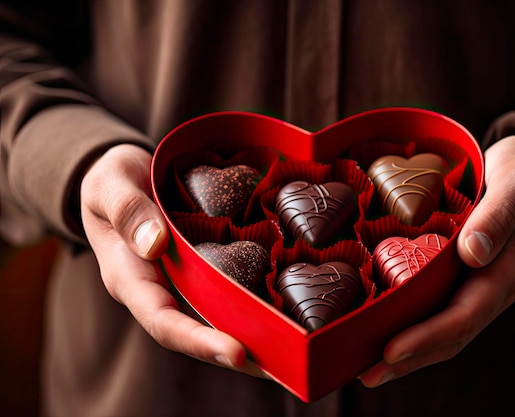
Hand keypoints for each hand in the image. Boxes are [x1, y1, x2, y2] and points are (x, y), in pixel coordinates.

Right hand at [80, 144, 266, 377]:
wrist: (122, 178)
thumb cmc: (112, 179)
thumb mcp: (110, 183)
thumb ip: (126, 209)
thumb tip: (155, 244)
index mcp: (129, 277)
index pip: (162, 320)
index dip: (198, 340)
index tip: (236, 352)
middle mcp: (157, 289)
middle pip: (195, 331)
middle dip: (235, 353)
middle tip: (280, 367)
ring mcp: (179, 282)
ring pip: (214, 316)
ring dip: (250, 336)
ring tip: (290, 353)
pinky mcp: (198, 269)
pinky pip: (224, 290)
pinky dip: (251, 303)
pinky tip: (282, 311)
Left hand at [359, 135, 514, 386]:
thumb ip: (499, 214)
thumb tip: (473, 254)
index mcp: (506, 270)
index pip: (465, 315)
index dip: (428, 336)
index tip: (391, 350)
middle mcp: (491, 287)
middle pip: (450, 335)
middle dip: (409, 359)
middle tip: (366, 373)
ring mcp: (477, 286)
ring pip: (443, 330)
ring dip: (408, 354)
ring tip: (368, 368)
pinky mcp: (463, 278)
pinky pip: (438, 310)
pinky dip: (411, 327)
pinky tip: (383, 332)